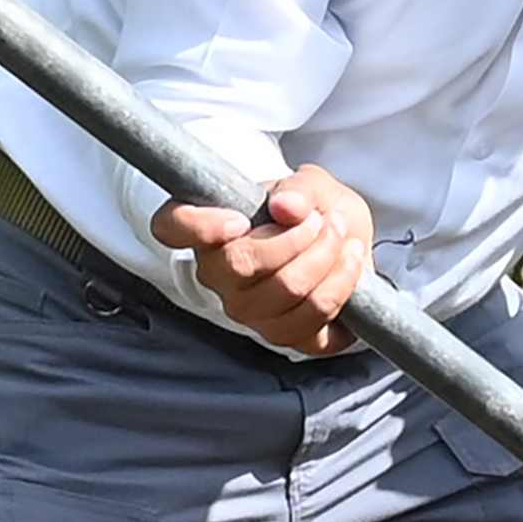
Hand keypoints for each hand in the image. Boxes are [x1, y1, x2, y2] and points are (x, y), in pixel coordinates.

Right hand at [150, 164, 375, 355]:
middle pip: (242, 262)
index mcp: (208, 230)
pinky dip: (342, 285)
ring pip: (287, 290)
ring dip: (328, 257)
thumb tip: (287, 206)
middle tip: (324, 219)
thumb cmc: (314, 212)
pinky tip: (351, 261)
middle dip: (299, 235)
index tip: (239, 219)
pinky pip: (314, 321)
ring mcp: (250, 312)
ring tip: (342, 236)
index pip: (171, 227)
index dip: (200, 225)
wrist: (345, 244)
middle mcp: (218, 276)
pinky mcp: (287, 336)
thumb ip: (299, 188)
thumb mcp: (311, 184)